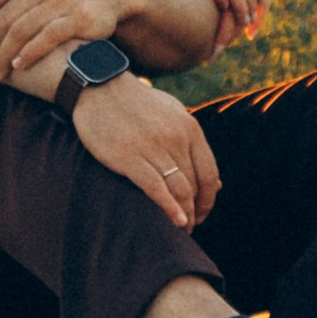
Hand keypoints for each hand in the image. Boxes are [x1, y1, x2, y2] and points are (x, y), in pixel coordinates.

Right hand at [72, 72, 222, 231]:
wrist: (99, 88)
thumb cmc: (137, 104)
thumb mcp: (173, 115)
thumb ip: (194, 146)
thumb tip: (217, 183)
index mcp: (189, 127)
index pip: (209, 172)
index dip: (209, 198)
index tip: (203, 212)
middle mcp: (176, 138)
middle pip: (194, 185)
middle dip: (196, 210)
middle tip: (191, 226)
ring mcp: (153, 147)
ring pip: (179, 190)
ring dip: (185, 215)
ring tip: (182, 229)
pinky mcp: (129, 157)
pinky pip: (155, 189)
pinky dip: (168, 208)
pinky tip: (175, 221)